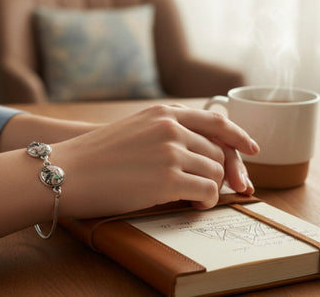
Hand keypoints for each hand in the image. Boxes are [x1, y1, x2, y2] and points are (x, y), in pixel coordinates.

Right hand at [51, 104, 258, 218]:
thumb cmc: (95, 156)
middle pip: (218, 151)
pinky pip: (207, 191)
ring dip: (211, 188)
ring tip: (195, 199)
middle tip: (216, 189)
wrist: (67, 170)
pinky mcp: (168, 179)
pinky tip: (193, 205)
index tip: (252, 148)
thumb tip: (195, 152)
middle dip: (222, 172)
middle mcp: (171, 127)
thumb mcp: (134, 129)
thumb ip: (165, 132)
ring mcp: (171, 152)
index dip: (238, 136)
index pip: (215, 121)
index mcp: (163, 113)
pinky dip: (206, 201)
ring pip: (216, 172)